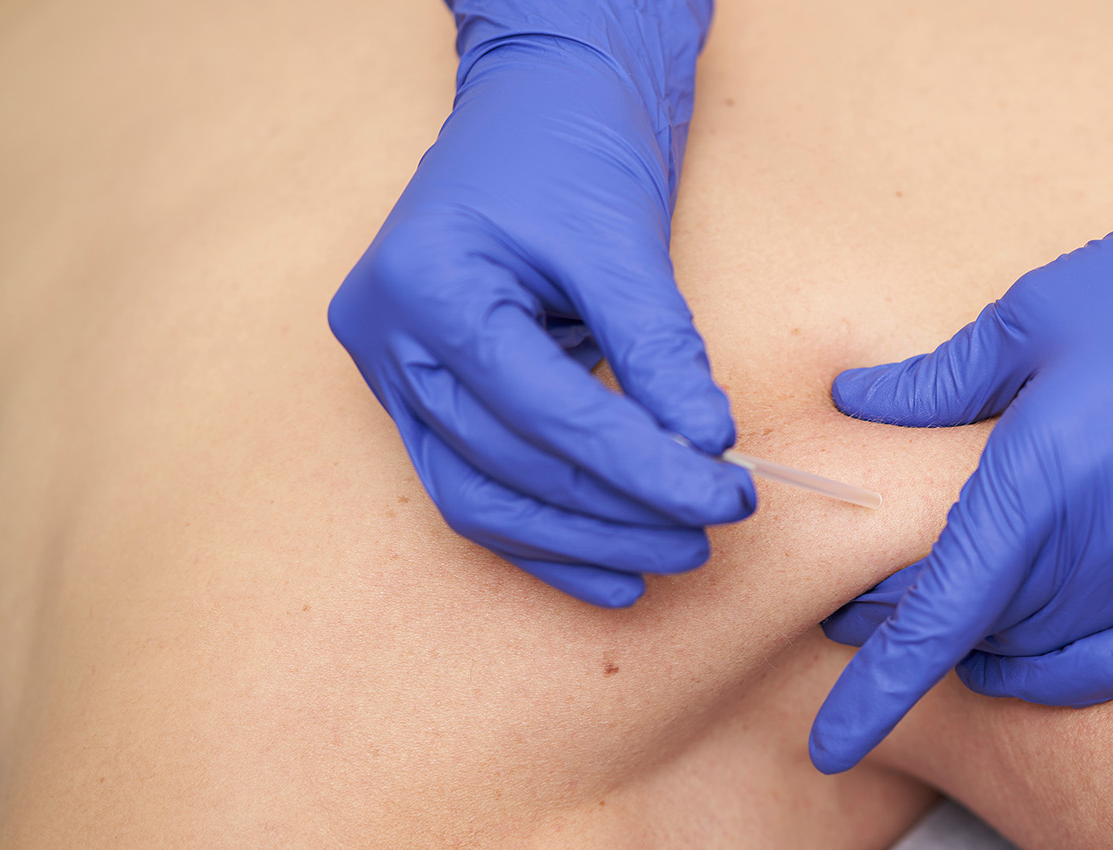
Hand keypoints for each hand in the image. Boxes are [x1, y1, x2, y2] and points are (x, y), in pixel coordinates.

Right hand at [328, 1, 751, 607]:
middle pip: (508, 463)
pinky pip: (477, 488)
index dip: (641, 464)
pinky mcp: (419, 397)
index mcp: (425, 284)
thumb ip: (660, 347)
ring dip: (584, 538)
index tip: (726, 492)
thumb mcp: (623, 237)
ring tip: (676, 557)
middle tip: (710, 532)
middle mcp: (385, 337)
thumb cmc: (569, 147)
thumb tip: (706, 448)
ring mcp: (389, 373)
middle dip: (618, 510)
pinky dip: (547, 536)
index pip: (543, 409)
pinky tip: (615, 572)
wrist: (535, 102)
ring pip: (483, 496)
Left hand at [809, 106, 1112, 771]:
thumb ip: (940, 382)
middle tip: (875, 592)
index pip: (942, 612)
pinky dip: (1066, 665)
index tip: (832, 741)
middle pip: (983, 630)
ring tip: (963, 598)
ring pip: (1043, 650)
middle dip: (920, 618)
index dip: (881, 682)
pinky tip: (1034, 644)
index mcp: (1040, 474)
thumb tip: (859, 402)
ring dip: (991, 636)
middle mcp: (1099, 544)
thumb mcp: (1035, 316)